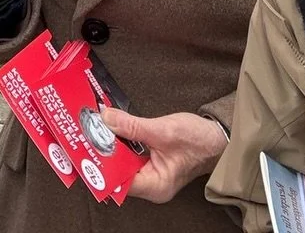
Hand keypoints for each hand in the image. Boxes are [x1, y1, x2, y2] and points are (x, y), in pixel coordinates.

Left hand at [98, 108, 229, 203]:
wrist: (219, 137)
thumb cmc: (199, 140)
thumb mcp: (163, 130)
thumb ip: (132, 126)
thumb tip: (106, 118)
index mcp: (155, 186)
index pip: (118, 179)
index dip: (100, 163)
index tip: (85, 146)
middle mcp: (151, 185)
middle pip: (117, 171)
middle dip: (103, 151)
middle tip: (86, 131)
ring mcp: (151, 175)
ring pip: (122, 162)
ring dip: (111, 145)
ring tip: (95, 128)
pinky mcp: (152, 163)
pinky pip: (130, 155)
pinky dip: (122, 143)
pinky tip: (112, 129)